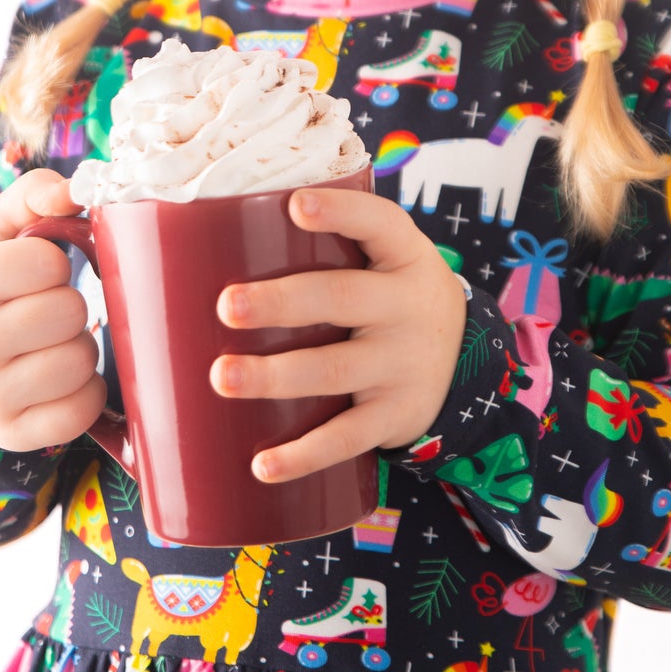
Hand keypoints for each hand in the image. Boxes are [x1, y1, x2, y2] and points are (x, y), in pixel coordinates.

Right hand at [0, 169, 104, 451]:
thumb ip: (32, 196)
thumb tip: (74, 189)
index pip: (48, 262)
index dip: (51, 266)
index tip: (29, 277)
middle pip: (70, 312)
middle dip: (66, 309)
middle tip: (40, 316)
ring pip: (81, 360)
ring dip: (77, 350)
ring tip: (45, 348)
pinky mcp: (13, 433)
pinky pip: (83, 407)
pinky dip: (82, 393)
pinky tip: (54, 383)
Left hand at [209, 186, 466, 482]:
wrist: (465, 367)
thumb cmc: (389, 303)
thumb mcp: (384, 265)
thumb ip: (328, 251)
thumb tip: (205, 241)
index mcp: (402, 258)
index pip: (379, 223)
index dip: (341, 212)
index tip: (296, 205)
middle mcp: (406, 308)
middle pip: (342, 298)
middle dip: (281, 302)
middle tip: (226, 306)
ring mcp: (402, 365)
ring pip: (334, 370)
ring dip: (275, 376)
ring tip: (221, 378)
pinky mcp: (393, 417)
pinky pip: (346, 438)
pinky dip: (304, 455)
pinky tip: (264, 466)